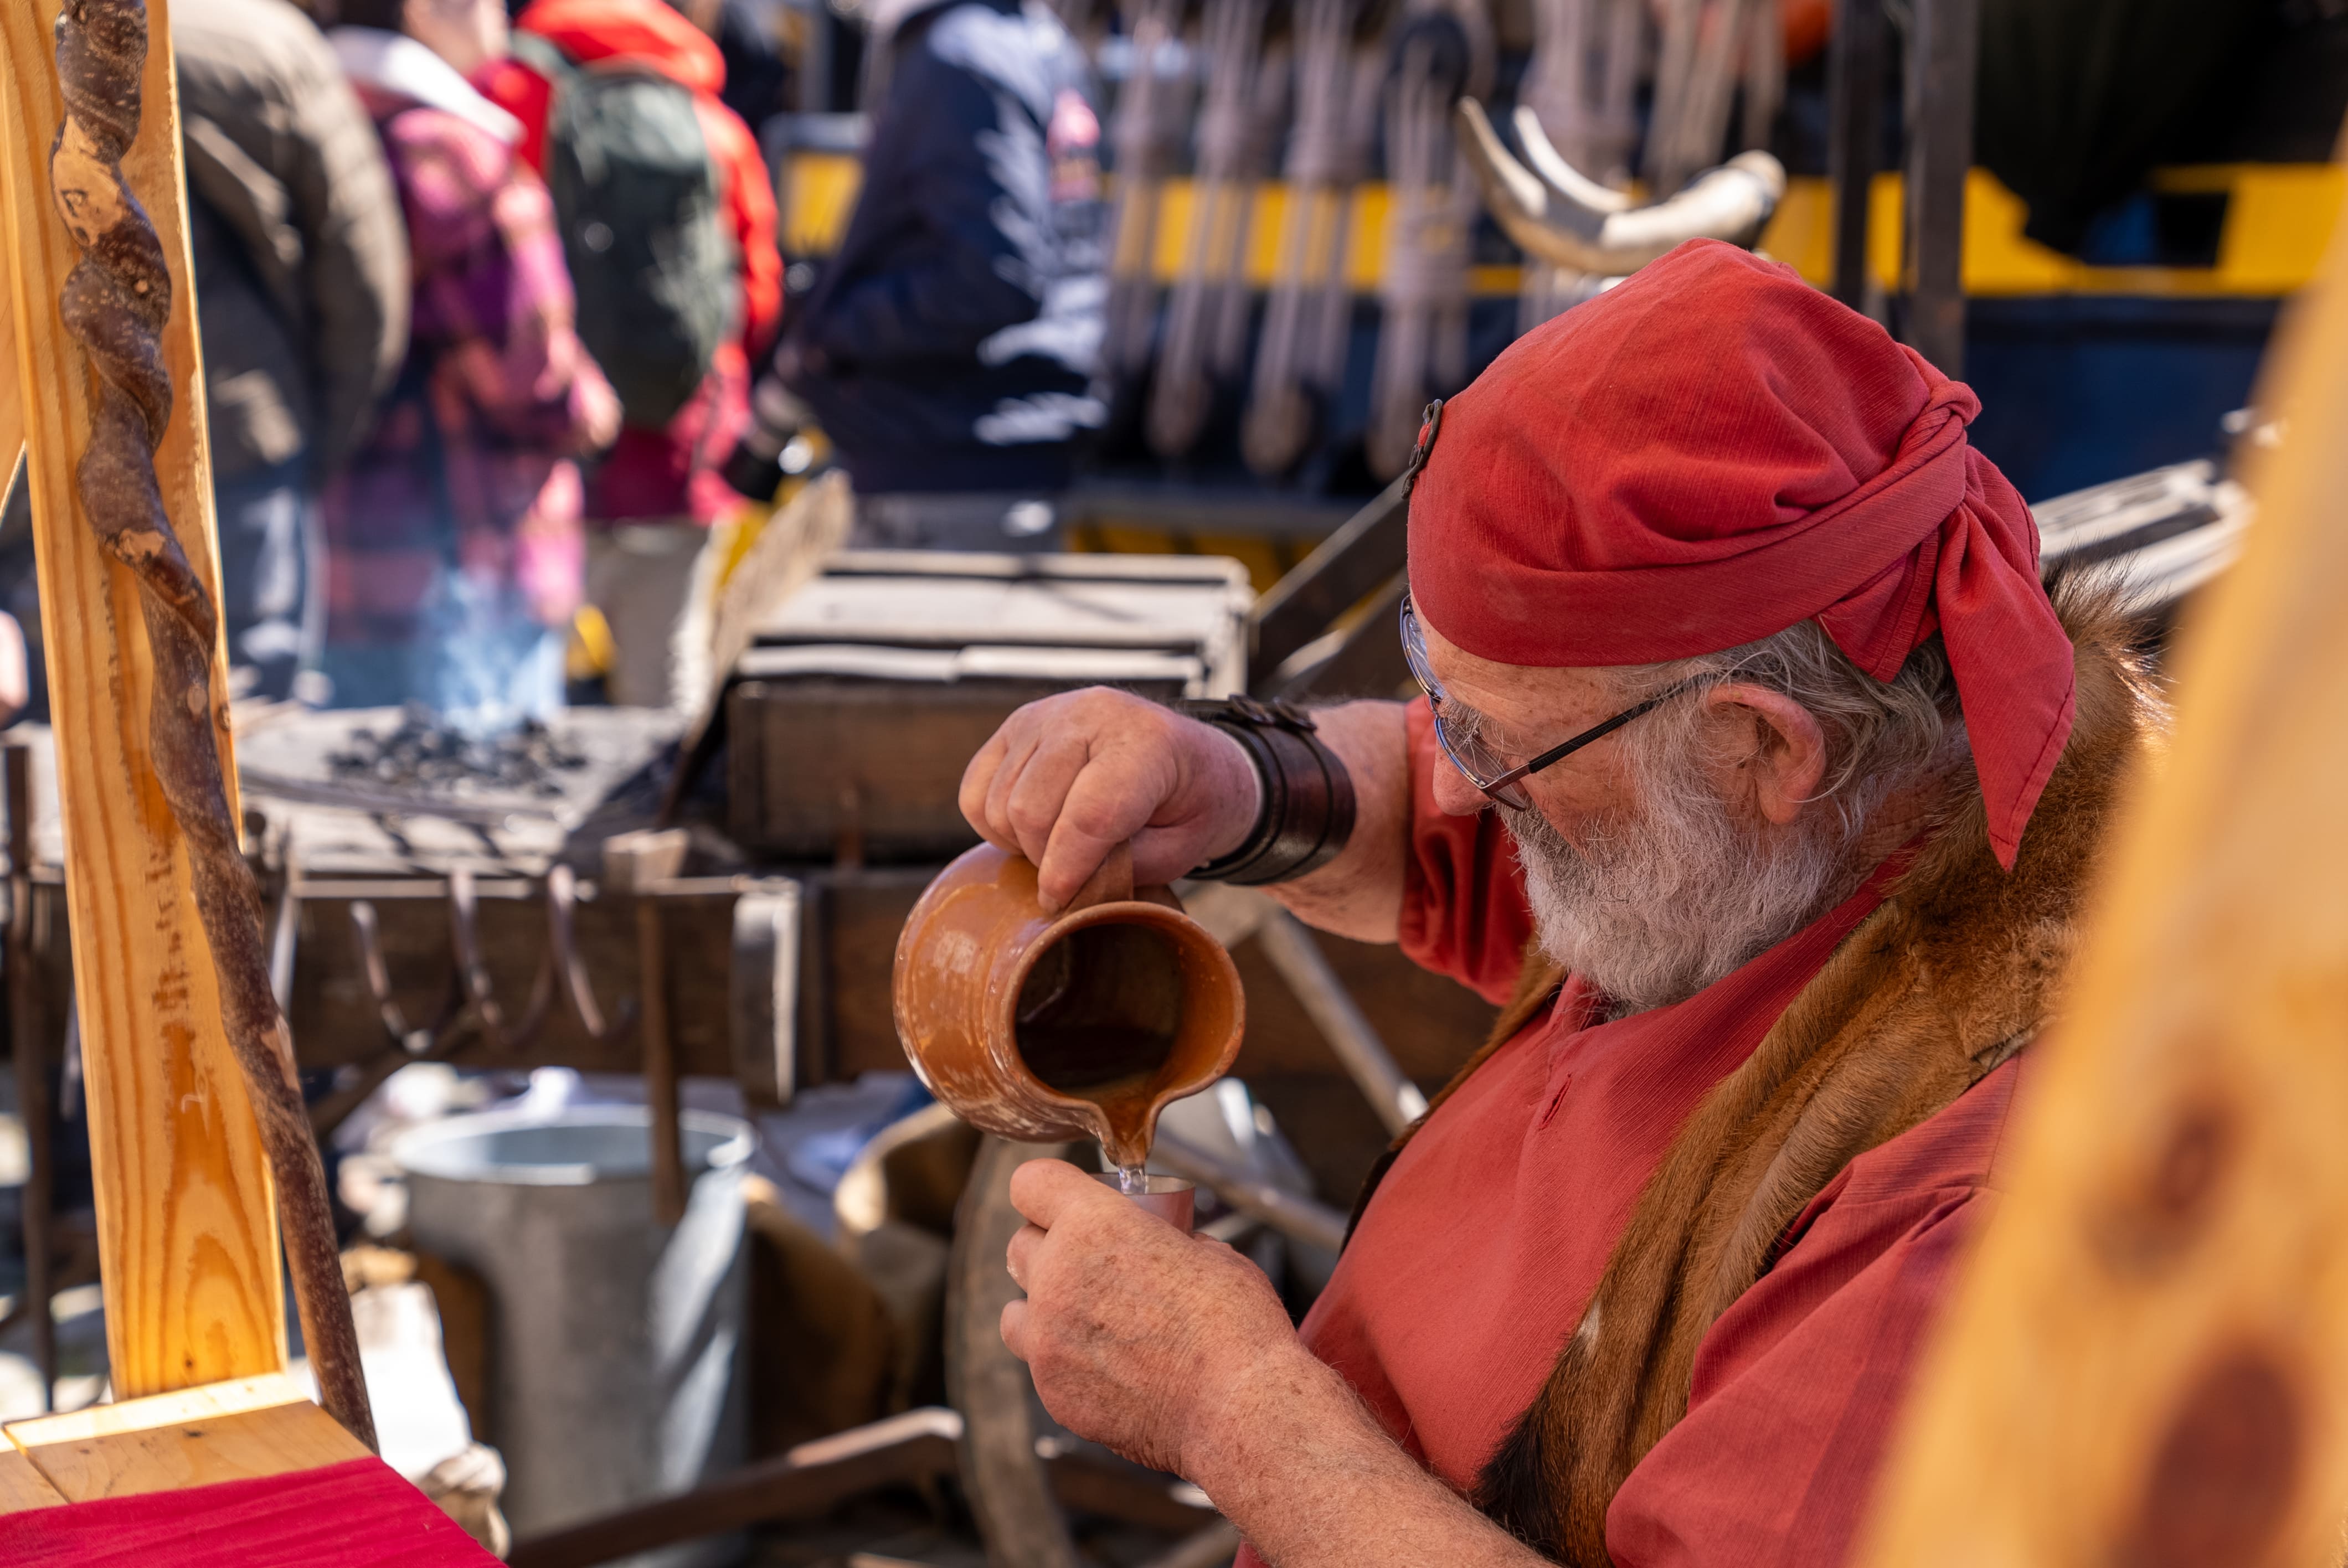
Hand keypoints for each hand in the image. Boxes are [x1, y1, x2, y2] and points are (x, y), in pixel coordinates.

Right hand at [959, 687, 1260, 911]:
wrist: (1190, 758)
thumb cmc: (1190, 807)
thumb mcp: (1178, 849)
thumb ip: (1122, 868)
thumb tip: (1060, 890)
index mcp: (1146, 741)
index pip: (1089, 814)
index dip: (1067, 870)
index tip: (1059, 903)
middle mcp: (1090, 714)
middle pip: (1031, 809)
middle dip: (1046, 861)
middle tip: (1073, 877)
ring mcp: (1047, 714)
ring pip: (999, 804)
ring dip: (1022, 844)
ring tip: (1060, 849)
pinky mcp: (1016, 725)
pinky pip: (975, 791)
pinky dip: (994, 824)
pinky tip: (1033, 829)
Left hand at [1001, 1160, 1303, 1476]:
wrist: (1238, 1408)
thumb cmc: (1234, 1328)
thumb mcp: (1210, 1254)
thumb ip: (1166, 1242)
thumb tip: (1164, 1246)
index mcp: (1094, 1226)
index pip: (1031, 1183)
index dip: (1048, 1189)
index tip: (1062, 1200)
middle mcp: (1057, 1278)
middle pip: (1019, 1246)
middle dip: (1049, 1249)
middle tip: (1089, 1265)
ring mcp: (1048, 1340)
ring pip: (1017, 1312)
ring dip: (1043, 1310)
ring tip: (1089, 1322)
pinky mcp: (1052, 1391)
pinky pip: (1040, 1365)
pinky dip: (1064, 1362)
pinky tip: (1110, 1369)